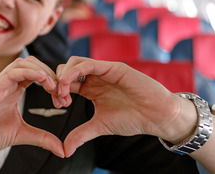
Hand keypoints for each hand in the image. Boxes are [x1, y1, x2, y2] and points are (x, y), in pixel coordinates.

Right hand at [0, 57, 64, 159]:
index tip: (63, 99)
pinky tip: (41, 80)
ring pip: (23, 63)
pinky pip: (11, 72)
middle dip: (51, 74)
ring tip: (54, 87)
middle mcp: (7, 82)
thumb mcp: (23, 134)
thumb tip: (62, 150)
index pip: (37, 73)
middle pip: (32, 63)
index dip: (53, 82)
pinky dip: (29, 72)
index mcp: (14, 89)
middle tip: (62, 93)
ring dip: (42, 71)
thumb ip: (42, 138)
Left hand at [54, 56, 192, 156]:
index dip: (57, 91)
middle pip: (66, 69)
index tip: (58, 105)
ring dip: (64, 75)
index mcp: (90, 88)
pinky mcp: (112, 67)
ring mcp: (103, 70)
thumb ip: (81, 134)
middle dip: (57, 82)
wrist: (157, 116)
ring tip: (63, 92)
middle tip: (59, 99)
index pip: (66, 82)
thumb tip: (65, 150)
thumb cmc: (132, 119)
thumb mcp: (100, 126)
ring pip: (74, 62)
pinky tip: (69, 84)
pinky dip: (74, 71)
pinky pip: (88, 63)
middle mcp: (95, 77)